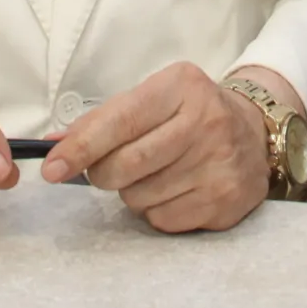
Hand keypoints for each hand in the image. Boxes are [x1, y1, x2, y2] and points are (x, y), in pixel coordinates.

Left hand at [41, 62, 277, 232]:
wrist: (254, 133)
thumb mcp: (152, 100)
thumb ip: (104, 120)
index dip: (81, 147)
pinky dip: (157, 211)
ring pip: (140, 198)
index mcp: (182, 87)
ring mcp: (220, 164)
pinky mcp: (226, 201)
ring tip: (155, 174)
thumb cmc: (189, 114)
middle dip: (103, 174)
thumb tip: (53, 145)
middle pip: (126, 165)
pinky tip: (176, 190)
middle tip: (108, 170)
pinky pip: (163, 220)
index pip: (121, 121)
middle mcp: (206, 122)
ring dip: (133, 193)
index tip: (51, 168)